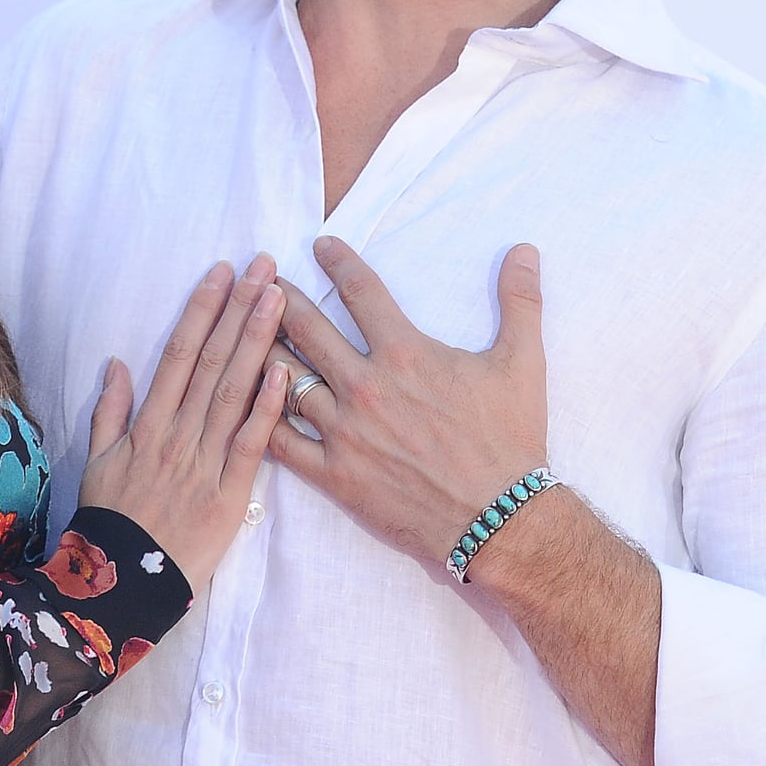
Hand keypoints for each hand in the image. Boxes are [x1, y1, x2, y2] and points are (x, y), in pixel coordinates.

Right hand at [78, 256, 289, 590]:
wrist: (120, 585)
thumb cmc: (110, 522)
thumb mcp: (96, 463)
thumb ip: (109, 411)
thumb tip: (118, 362)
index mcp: (148, 423)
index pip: (179, 352)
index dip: (202, 309)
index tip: (222, 272)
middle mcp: (177, 433)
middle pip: (212, 359)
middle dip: (239, 309)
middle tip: (264, 266)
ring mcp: (204, 460)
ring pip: (233, 390)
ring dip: (258, 340)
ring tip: (280, 298)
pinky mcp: (228, 492)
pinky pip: (250, 442)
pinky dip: (267, 405)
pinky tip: (283, 368)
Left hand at [267, 237, 549, 573]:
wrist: (501, 520)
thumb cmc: (510, 441)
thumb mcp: (522, 364)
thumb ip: (519, 302)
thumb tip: (525, 251)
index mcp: (405, 353)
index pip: (360, 291)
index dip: (337, 262)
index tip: (319, 245)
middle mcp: (365, 385)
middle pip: (306, 328)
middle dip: (278, 299)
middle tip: (259, 281)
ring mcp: (344, 431)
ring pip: (284, 380)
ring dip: (260, 352)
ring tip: (240, 334)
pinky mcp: (334, 474)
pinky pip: (282, 442)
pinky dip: (258, 419)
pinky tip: (244, 402)